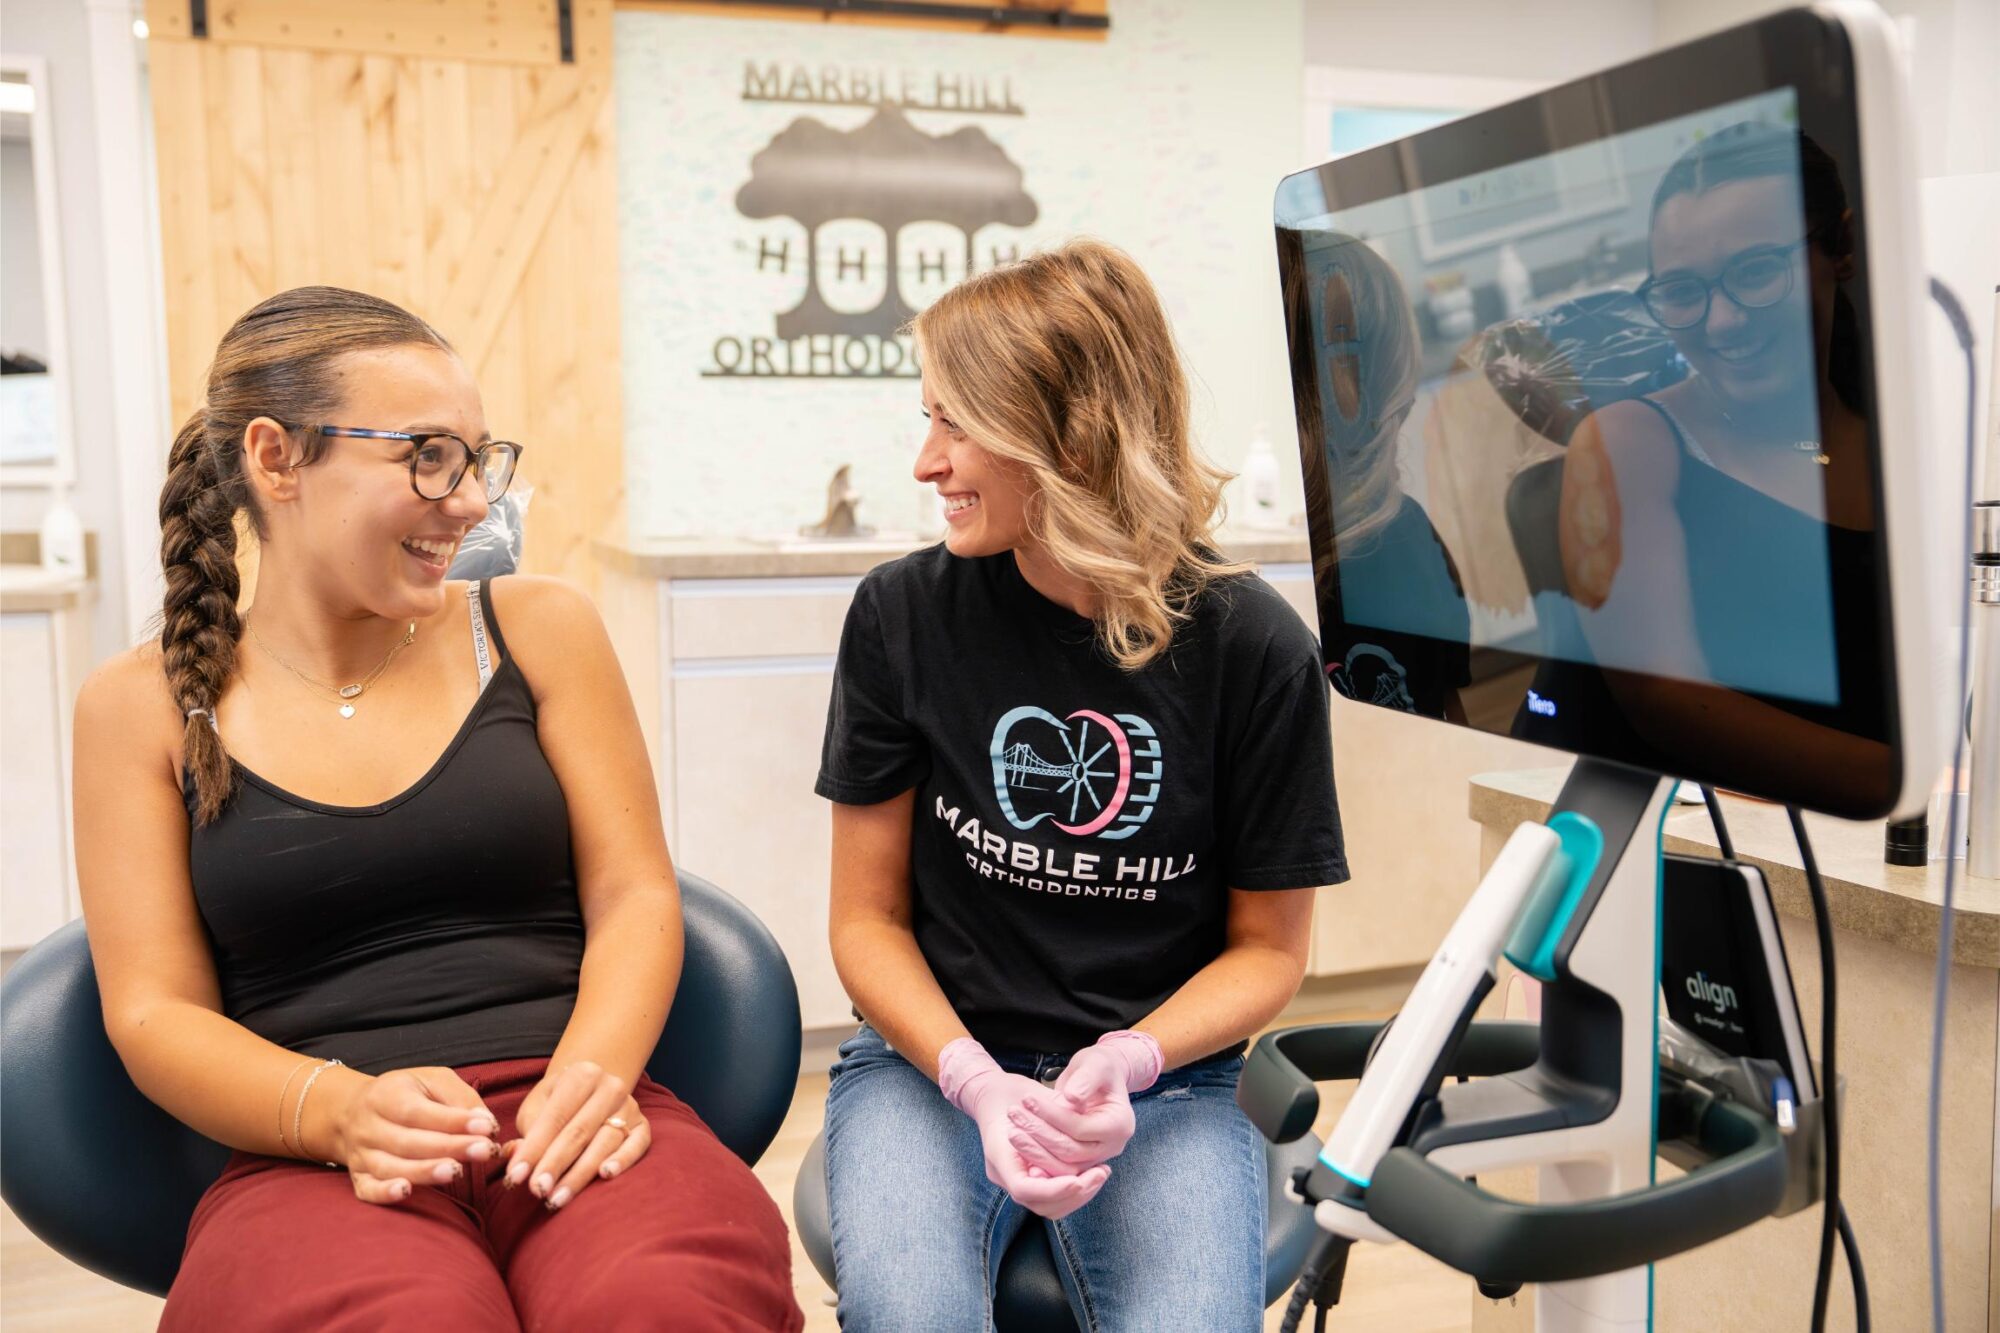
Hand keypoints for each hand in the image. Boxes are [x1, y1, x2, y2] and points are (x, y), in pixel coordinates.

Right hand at [328, 1066, 501, 1205]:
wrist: (351, 1111)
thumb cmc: (404, 1094)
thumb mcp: (430, 1080)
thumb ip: (459, 1097)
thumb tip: (486, 1123)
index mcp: (386, 1095)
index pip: (419, 1111)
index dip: (454, 1121)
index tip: (487, 1127)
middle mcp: (369, 1126)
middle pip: (408, 1141)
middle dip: (449, 1147)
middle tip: (484, 1151)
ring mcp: (361, 1154)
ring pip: (390, 1167)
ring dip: (424, 1172)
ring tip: (456, 1171)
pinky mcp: (359, 1178)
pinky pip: (368, 1190)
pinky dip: (384, 1194)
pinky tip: (405, 1192)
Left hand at [503, 1060, 651, 1210]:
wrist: (593, 1091)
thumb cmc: (559, 1105)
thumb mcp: (537, 1108)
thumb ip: (528, 1133)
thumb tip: (515, 1159)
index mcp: (581, 1075)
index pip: (555, 1116)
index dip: (534, 1148)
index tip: (515, 1176)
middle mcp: (610, 1087)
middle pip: (579, 1131)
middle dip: (555, 1164)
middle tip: (537, 1190)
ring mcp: (630, 1106)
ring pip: (605, 1142)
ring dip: (580, 1173)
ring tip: (557, 1197)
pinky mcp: (643, 1126)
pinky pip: (637, 1145)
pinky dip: (623, 1160)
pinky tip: (606, 1175)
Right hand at [937, 1038, 1108, 1219]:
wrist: (993, 1094)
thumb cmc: (1011, 1091)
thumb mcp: (1031, 1097)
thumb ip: (1053, 1114)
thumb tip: (1081, 1123)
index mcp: (999, 1156)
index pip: (1024, 1190)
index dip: (1054, 1189)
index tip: (1079, 1178)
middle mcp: (1004, 1175)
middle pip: (1042, 1206)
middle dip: (1075, 1195)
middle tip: (1101, 1173)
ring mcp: (1015, 1179)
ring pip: (1050, 1208)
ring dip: (1079, 1196)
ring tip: (1100, 1173)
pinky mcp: (1029, 1178)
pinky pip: (1052, 1199)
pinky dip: (1074, 1191)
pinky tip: (1092, 1172)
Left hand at [1013, 1031, 1163, 1172]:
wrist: (1100, 1078)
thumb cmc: (1099, 1068)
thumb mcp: (1095, 1064)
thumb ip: (1085, 1080)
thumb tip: (1071, 1098)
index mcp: (1120, 1125)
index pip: (1080, 1128)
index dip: (1052, 1115)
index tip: (1028, 1100)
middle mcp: (1113, 1147)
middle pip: (1071, 1151)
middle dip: (1039, 1133)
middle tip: (1014, 1115)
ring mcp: (1099, 1157)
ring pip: (1063, 1164)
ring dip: (1034, 1149)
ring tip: (1012, 1129)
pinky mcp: (1084, 1161)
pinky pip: (1059, 1167)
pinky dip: (1038, 1158)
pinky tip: (1019, 1146)